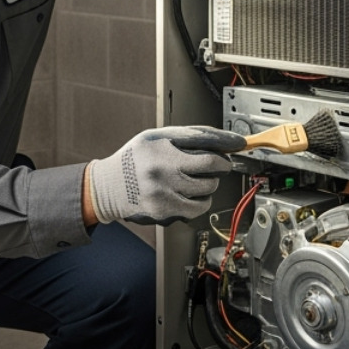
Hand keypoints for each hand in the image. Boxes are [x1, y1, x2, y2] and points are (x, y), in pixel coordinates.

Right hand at [87, 126, 245, 226]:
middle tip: (216, 165)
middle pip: (211, 170)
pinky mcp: (165, 211)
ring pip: (207, 190)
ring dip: (209, 184)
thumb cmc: (135, 158)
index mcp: (161, 149)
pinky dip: (200, 201)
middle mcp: (162, 172)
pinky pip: (197, 208)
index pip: (205, 147)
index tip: (239, 145)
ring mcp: (164, 194)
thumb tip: (221, 140)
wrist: (109, 187)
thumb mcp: (156, 137)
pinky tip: (191, 194)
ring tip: (196, 179)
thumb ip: (187, 136)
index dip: (227, 146)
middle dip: (220, 167)